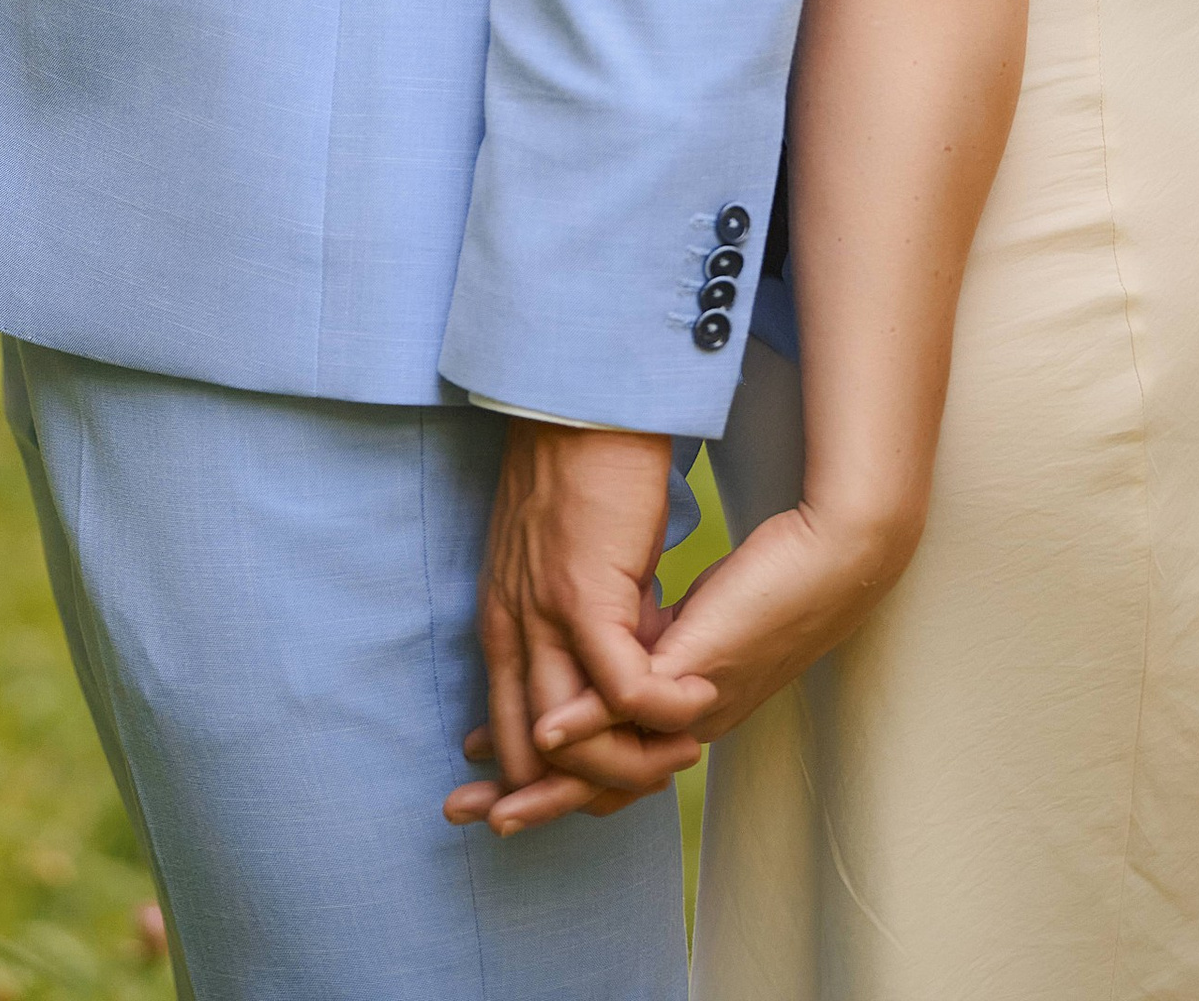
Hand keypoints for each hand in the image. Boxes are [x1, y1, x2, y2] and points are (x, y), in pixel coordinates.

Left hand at [443, 420, 718, 838]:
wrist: (579, 401)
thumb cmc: (584, 468)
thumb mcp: (577, 560)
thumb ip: (598, 617)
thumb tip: (632, 660)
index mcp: (506, 622)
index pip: (512, 732)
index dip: (542, 779)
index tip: (583, 797)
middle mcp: (511, 630)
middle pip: (533, 755)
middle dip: (579, 794)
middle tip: (643, 792)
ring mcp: (542, 617)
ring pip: (577, 739)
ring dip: (632, 761)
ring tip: (681, 754)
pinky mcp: (582, 595)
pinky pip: (622, 689)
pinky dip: (658, 713)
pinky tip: (693, 709)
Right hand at [447, 495, 914, 835]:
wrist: (828, 558)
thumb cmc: (762, 578)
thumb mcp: (681, 613)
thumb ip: (637, 633)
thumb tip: (601, 636)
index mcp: (669, 708)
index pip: (589, 755)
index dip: (534, 767)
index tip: (480, 768)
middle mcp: (675, 723)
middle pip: (584, 777)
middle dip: (519, 791)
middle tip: (460, 808)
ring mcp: (686, 704)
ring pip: (602, 758)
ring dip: (540, 778)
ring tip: (488, 794)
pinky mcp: (697, 672)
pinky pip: (629, 705)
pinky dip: (583, 721)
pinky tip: (548, 728)